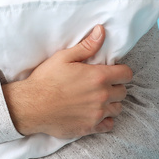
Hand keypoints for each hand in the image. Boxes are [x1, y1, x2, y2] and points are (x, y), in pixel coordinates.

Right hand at [3, 24, 132, 137]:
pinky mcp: (90, 127)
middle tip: (102, 85)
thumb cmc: (46, 80)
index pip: (126, 74)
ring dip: (111, 103)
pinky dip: (106, 120)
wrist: (31, 106)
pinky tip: (95, 114)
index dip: (121, 71)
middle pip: (123, 92)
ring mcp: (97, 114)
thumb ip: (87, 46)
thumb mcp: (64, 57)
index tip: (112, 72)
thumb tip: (101, 31)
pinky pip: (109, 125)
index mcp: (98, 77)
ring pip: (118, 109)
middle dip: (115, 87)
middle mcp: (102, 96)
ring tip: (98, 99)